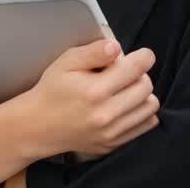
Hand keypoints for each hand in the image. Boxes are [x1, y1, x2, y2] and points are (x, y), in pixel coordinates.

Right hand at [21, 39, 159, 159]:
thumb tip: (116, 46)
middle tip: (124, 72)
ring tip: (124, 89)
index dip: (144, 57)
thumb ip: (93, 51)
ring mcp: (111, 132)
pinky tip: (124, 105)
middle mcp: (106, 114)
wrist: (38, 125)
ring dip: (142, 94)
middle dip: (139, 74)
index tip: (141, 55)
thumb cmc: (52, 91)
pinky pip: (145, 125)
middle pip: (146, 86)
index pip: (137, 68)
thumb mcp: (66, 62)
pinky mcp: (113, 143)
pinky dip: (140, 112)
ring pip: (150, 107)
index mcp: (95, 90)